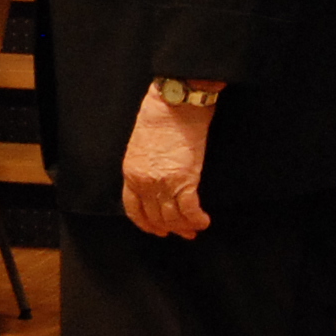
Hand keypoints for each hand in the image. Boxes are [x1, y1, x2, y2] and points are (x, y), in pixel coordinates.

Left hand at [121, 88, 215, 237]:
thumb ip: (145, 165)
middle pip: (156, 216)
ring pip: (173, 217)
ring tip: (195, 228)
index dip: (146, 223)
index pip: (134, 209)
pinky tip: (204, 221)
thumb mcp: (141, 144)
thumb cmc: (160, 115)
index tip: (157, 229)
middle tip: (182, 232)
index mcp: (131, 173)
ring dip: (185, 227)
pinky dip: (197, 219)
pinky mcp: (185, 180)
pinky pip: (190, 209)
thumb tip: (158, 178)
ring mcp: (164, 183)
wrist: (175, 103)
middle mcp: (144, 183)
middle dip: (170, 228)